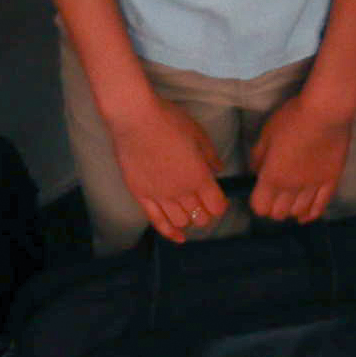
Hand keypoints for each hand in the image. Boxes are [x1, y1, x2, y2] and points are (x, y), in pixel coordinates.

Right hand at [107, 92, 226, 249]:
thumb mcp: (198, 134)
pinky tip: (178, 237)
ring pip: (181, 222)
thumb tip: (218, 169)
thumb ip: (210, 155)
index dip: (221, 205)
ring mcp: (160, 196)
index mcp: (199, 176)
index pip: (217, 205)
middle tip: (204, 205)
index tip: (220, 199)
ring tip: (189, 212)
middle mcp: (181, 191)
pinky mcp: (141, 195)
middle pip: (201, 217)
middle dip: (206, 214)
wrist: (135, 119)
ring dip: (189, 221)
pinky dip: (170, 232)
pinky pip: (157, 221)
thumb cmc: (168, 121)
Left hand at [244, 78, 355, 225]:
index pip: (260, 206)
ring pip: (299, 212)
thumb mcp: (266, 134)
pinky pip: (320, 206)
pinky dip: (311, 214)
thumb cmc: (292, 119)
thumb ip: (258, 157)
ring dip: (292, 210)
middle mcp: (292, 187)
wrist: (325, 112)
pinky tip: (306, 216)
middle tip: (274, 198)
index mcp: (272, 176)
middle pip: (279, 213)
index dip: (258, 203)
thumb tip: (255, 171)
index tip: (259, 195)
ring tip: (290, 202)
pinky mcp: (331, 182)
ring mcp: (313, 186)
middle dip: (273, 208)